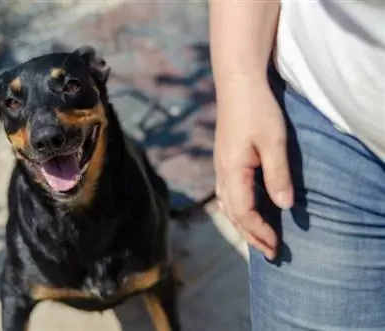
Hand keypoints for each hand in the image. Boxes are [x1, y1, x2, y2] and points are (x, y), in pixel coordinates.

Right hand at [213, 79, 293, 259]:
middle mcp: (222, 172)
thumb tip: (284, 206)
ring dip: (242, 224)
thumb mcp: (273, 142)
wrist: (237, 83)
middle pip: (232, 213)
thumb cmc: (257, 110)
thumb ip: (277, 175)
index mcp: (232, 171)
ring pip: (227, 205)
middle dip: (250, 235)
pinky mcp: (224, 159)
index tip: (277, 246)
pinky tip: (245, 210)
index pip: (244, 212)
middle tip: (269, 253)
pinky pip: (226, 193)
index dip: (260, 231)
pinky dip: (237, 209)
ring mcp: (220, 166)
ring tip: (257, 237)